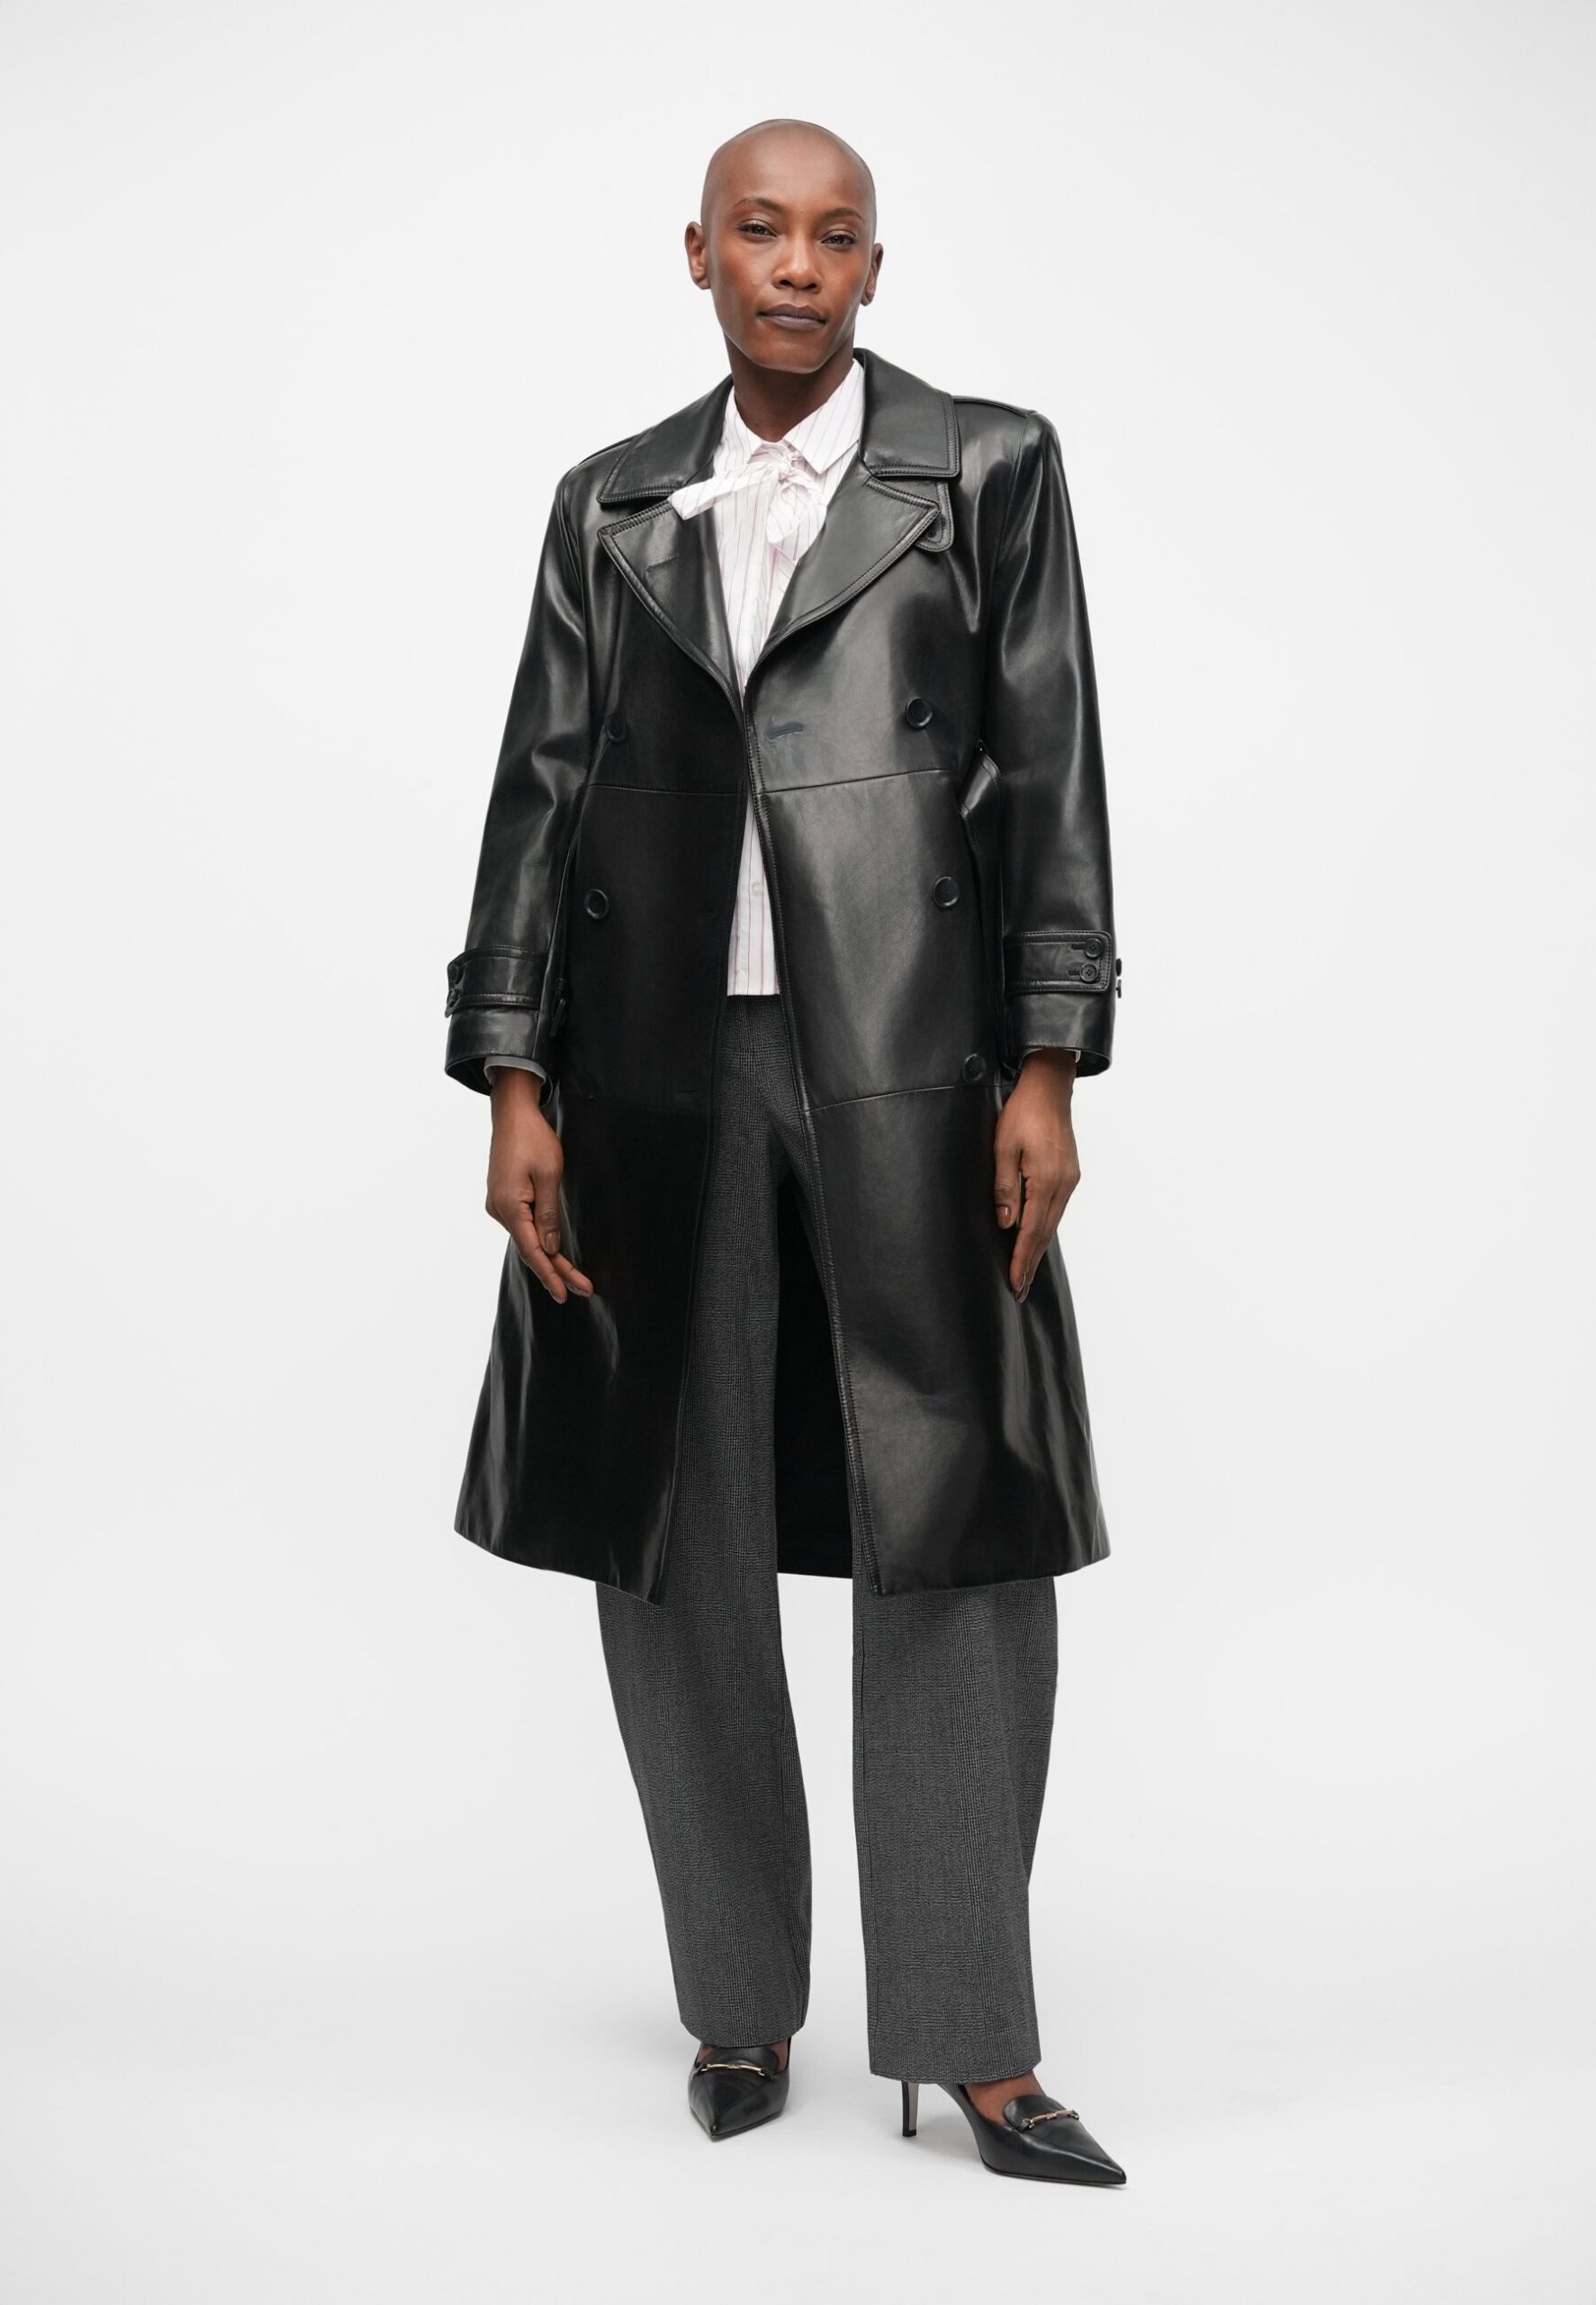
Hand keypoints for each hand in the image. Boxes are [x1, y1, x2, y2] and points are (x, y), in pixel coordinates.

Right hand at [485, 1069, 594, 1302]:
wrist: (512, 1113)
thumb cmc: (533, 1139)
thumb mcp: (549, 1175)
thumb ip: (549, 1214)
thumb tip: (551, 1248)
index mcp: (509, 1206)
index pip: (533, 1250)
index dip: (551, 1274)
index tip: (566, 1293)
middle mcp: (499, 1210)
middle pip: (531, 1249)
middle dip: (557, 1271)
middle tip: (583, 1289)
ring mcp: (499, 1205)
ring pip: (527, 1239)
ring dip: (549, 1258)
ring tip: (574, 1277)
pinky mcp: (504, 1199)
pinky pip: (523, 1227)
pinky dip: (539, 1242)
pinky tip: (552, 1255)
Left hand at [993, 1049, 1080, 1301]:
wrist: (1050, 1087)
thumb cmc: (1022, 1112)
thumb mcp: (1003, 1146)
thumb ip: (1003, 1186)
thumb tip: (1005, 1223)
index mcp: (1046, 1178)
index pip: (1031, 1230)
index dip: (1022, 1259)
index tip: (1015, 1283)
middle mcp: (1063, 1183)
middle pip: (1045, 1233)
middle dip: (1031, 1263)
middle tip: (1020, 1292)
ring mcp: (1070, 1180)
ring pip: (1052, 1223)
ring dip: (1038, 1249)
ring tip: (1026, 1273)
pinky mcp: (1069, 1175)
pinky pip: (1056, 1210)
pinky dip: (1045, 1229)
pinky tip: (1036, 1240)